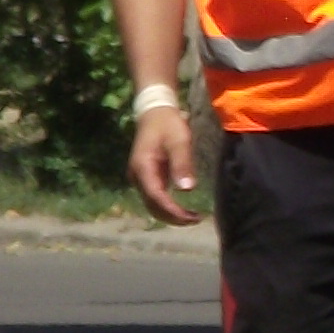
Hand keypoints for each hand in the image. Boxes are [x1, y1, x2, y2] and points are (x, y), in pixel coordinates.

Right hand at [130, 106, 202, 224]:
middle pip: (153, 206)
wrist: (154, 112)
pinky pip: (155, 198)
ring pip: (153, 205)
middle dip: (173, 217)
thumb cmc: (168, 124)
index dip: (173, 211)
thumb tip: (187, 190)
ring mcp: (140, 178)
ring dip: (171, 215)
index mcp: (143, 167)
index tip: (191, 218)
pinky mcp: (146, 178)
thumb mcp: (179, 140)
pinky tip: (183, 210)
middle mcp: (137, 176)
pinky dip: (168, 207)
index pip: (156, 197)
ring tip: (193, 218)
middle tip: (196, 220)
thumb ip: (182, 164)